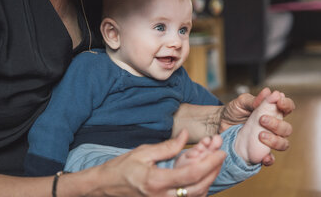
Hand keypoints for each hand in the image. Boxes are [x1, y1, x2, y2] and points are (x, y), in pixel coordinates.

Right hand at [89, 130, 225, 196]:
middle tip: (221, 156)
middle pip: (199, 188)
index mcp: (156, 181)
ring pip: (196, 196)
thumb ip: (168, 146)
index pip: (191, 174)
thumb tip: (186, 135)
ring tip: (214, 164)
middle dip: (214, 172)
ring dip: (209, 180)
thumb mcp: (143, 152)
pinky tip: (202, 176)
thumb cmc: (121, 168)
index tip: (221, 152)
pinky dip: (199, 188)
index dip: (210, 163)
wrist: (106, 186)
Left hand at [220, 88, 294, 165]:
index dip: (287, 105)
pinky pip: (270, 159)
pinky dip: (269, 159)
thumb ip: (253, 99)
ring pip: (283, 144)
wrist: (219, 124)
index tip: (279, 102)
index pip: (287, 108)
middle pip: (286, 128)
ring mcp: (268, 140)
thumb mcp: (240, 102)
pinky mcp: (259, 152)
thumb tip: (268, 92)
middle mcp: (273, 127)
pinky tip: (264, 156)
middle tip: (262, 119)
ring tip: (260, 135)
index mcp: (271, 112)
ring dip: (275, 141)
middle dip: (277, 124)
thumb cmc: (233, 111)